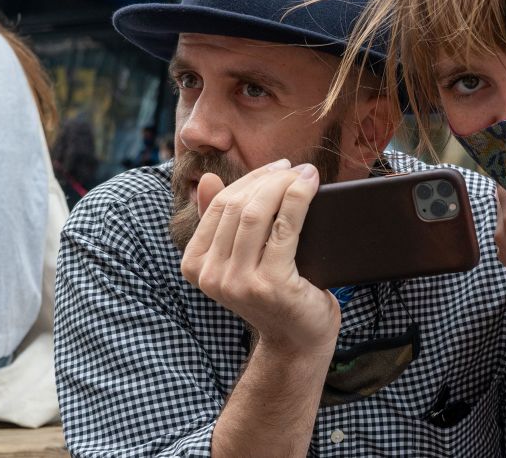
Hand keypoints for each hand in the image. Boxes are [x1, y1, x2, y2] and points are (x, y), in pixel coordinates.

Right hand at [180, 160, 339, 354]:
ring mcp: (239, 282)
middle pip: (237, 206)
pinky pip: (284, 228)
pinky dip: (298, 200)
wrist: (298, 339)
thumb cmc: (273, 293)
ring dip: (285, 185)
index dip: (250, 179)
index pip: (218, 206)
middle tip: (296, 168)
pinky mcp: (271, 284)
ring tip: (306, 174)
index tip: (277, 166)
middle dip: (270, 179)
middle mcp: (212, 276)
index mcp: (195, 266)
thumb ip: (222, 223)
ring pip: (257, 213)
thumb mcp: (241, 258)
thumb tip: (208, 181)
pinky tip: (310, 186)